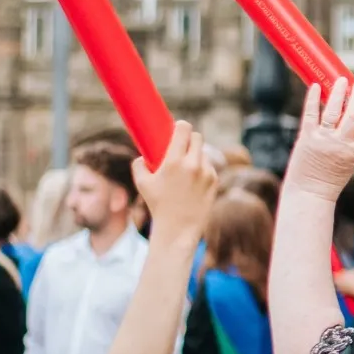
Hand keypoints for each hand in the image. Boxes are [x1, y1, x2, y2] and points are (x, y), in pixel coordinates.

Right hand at [133, 122, 216, 242]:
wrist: (178, 228)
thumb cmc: (158, 205)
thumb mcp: (141, 183)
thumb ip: (139, 165)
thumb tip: (143, 156)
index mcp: (174, 161)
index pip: (184, 129)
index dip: (181, 126)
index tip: (177, 127)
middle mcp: (193, 164)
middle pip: (198, 137)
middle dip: (190, 138)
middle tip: (182, 144)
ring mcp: (207, 172)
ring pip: (203, 152)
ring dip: (196, 154)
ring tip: (185, 166)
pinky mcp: (215, 181)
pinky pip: (209, 166)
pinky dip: (202, 168)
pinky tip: (193, 179)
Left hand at [289, 81, 353, 201]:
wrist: (308, 193)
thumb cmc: (330, 179)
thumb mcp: (350, 163)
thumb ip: (353, 143)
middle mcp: (339, 144)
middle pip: (353, 115)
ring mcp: (322, 139)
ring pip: (333, 111)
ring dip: (339, 93)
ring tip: (343, 81)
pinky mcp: (306, 137)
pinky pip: (310, 114)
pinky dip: (313, 99)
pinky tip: (316, 86)